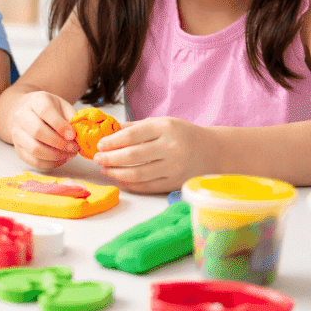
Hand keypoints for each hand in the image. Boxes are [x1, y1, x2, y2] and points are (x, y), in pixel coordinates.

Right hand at [2, 91, 79, 169]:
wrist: (29, 114)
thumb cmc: (50, 111)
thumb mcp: (63, 107)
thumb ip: (72, 118)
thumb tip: (79, 134)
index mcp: (35, 101)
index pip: (45, 111)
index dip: (60, 125)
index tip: (73, 135)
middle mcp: (21, 115)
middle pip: (37, 131)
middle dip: (59, 143)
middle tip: (74, 148)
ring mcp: (17, 133)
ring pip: (34, 149)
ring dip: (55, 155)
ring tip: (69, 154)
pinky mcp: (18, 148)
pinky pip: (33, 161)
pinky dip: (50, 163)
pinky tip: (61, 159)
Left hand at [93, 116, 218, 192]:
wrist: (213, 152)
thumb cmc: (182, 135)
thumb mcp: (162, 123)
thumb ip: (136, 127)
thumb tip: (108, 131)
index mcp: (166, 128)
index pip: (132, 135)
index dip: (112, 141)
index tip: (99, 145)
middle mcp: (171, 148)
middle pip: (132, 156)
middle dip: (110, 158)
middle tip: (97, 159)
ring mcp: (174, 167)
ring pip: (138, 174)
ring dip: (117, 173)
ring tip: (105, 169)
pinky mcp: (175, 183)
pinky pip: (147, 186)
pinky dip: (130, 184)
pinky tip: (120, 178)